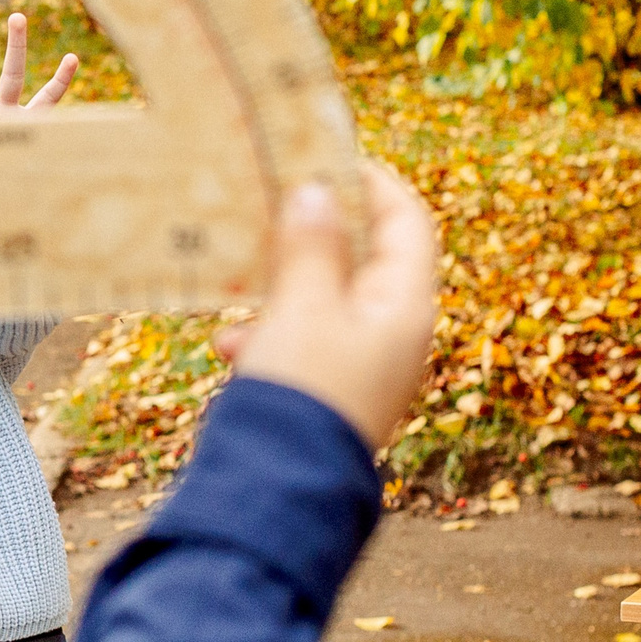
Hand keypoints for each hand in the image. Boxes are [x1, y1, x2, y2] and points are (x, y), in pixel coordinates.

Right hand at [215, 163, 437, 449]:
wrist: (282, 485)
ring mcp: (368, 366)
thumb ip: (312, 245)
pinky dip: (273, 331)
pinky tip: (232, 346)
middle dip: (315, 233)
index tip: (327, 156)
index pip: (408, 222)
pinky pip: (307, 342)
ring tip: (242, 284)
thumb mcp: (302, 304)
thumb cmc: (301, 387)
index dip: (373, 183)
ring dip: (285, 285)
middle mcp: (397, 334)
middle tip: (274, 205)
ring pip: (329, 300)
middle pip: (366, 259)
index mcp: (405, 306)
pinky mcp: (334, 392)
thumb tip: (318, 193)